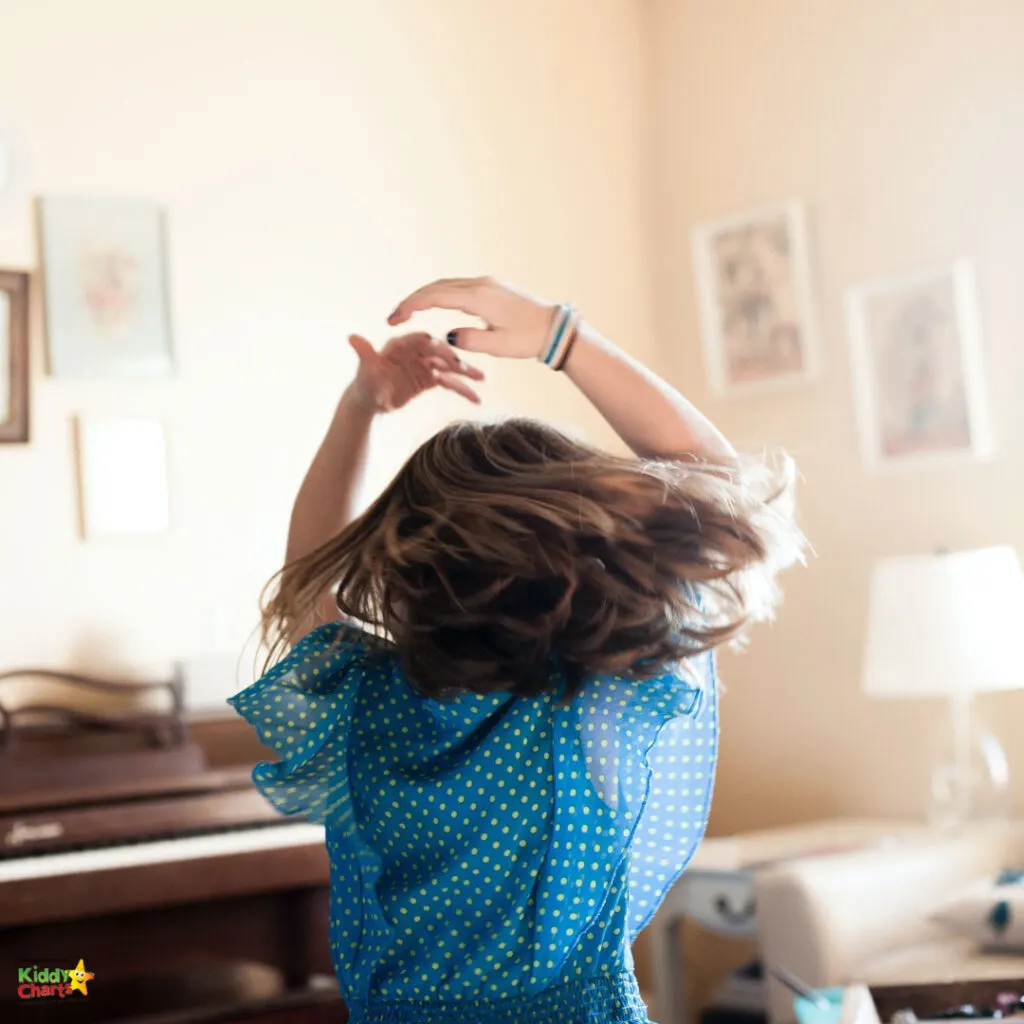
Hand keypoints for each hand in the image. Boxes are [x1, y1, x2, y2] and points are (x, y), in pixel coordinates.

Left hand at [348, 332, 483, 412]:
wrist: (370, 402)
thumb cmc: (366, 384)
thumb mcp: (367, 371)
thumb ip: (364, 354)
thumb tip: (352, 337)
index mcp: (401, 345)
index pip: (419, 341)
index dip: (431, 343)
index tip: (442, 346)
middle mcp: (416, 351)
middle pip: (438, 352)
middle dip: (452, 359)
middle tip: (464, 367)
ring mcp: (425, 364)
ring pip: (448, 367)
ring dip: (464, 373)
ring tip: (481, 379)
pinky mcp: (431, 379)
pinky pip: (449, 383)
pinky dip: (462, 390)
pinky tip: (476, 398)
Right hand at [387, 277, 556, 358]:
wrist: (556, 328)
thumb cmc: (530, 339)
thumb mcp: (499, 346)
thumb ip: (470, 340)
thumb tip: (449, 336)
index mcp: (478, 297)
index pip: (434, 297)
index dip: (410, 306)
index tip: (394, 319)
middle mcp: (480, 284)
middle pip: (436, 287)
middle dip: (412, 300)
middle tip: (394, 317)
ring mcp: (486, 283)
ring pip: (446, 284)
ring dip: (425, 296)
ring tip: (409, 312)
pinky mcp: (492, 287)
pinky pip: (458, 287)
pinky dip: (440, 295)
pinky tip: (434, 306)